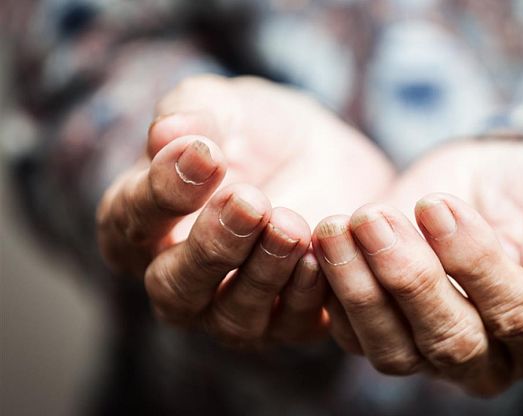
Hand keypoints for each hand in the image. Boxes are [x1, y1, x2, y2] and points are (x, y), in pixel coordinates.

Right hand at [96, 75, 393, 346]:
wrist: (323, 154)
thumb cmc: (254, 131)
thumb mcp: (223, 106)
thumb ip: (191, 115)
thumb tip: (165, 135)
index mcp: (141, 224)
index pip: (130, 222)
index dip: (164, 192)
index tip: (207, 155)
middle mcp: (179, 279)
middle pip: (176, 287)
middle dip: (213, 245)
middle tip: (249, 200)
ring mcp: (231, 308)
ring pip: (232, 317)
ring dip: (262, 272)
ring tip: (290, 225)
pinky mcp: (288, 320)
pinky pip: (290, 325)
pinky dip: (305, 296)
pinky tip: (319, 256)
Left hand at [313, 139, 522, 394]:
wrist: (497, 184)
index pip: (516, 316)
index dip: (474, 263)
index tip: (436, 206)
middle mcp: (500, 362)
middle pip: (452, 341)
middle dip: (408, 277)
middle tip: (373, 216)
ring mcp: (439, 358)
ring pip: (395, 350)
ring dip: (360, 288)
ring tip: (337, 227)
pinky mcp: (392, 337)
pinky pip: (357, 336)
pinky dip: (336, 295)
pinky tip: (323, 248)